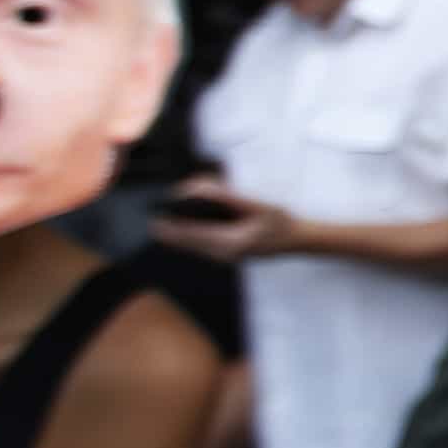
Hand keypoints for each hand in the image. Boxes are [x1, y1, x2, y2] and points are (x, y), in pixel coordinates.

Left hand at [149, 195, 292, 264]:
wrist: (296, 240)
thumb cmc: (280, 222)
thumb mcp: (255, 204)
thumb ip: (225, 197)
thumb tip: (197, 190)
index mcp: (228, 244)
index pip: (190, 235)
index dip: (169, 226)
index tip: (152, 217)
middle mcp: (221, 255)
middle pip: (185, 244)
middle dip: (170, 230)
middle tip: (152, 217)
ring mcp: (222, 257)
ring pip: (190, 247)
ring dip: (178, 234)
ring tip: (164, 221)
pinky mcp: (224, 254)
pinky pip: (198, 247)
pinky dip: (188, 237)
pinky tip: (182, 228)